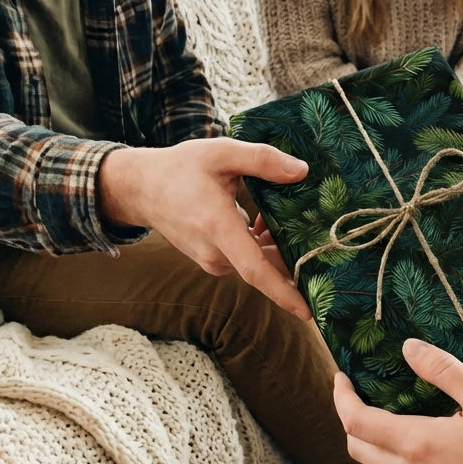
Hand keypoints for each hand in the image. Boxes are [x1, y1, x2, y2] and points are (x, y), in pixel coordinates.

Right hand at [98, 137, 310, 318]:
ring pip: (258, 263)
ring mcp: (212, 261)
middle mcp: (215, 253)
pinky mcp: (212, 261)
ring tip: (291, 221)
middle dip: (294, 258)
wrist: (142, 188)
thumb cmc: (181, 168)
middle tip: (320, 238)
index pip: (255, 271)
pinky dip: (262, 247)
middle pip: (266, 267)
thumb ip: (261, 160)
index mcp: (218, 228)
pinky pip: (246, 260)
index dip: (284, 292)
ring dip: (277, 248)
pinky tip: (262, 222)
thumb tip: (301, 172)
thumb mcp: (222, 152)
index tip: (309, 311)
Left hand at [333, 338, 462, 463]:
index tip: (341, 378)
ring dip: (385, 441)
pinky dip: (413, 460)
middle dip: (352, 420)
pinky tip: (442, 443)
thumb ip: (443, 370)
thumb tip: (408, 348)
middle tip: (361, 394)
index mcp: (419, 446)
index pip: (356, 423)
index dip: (341, 398)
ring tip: (410, 412)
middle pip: (360, 450)